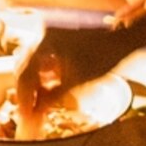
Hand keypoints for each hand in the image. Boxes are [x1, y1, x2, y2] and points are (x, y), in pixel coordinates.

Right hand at [13, 23, 132, 122]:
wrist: (121, 38)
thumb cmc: (104, 56)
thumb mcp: (77, 79)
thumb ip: (53, 96)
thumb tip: (36, 112)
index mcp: (46, 40)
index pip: (26, 71)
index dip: (24, 95)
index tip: (24, 113)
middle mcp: (43, 32)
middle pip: (24, 65)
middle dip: (26, 89)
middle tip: (28, 110)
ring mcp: (49, 32)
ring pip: (31, 61)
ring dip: (33, 81)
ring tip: (36, 102)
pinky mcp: (55, 36)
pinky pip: (41, 56)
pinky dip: (41, 72)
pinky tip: (46, 86)